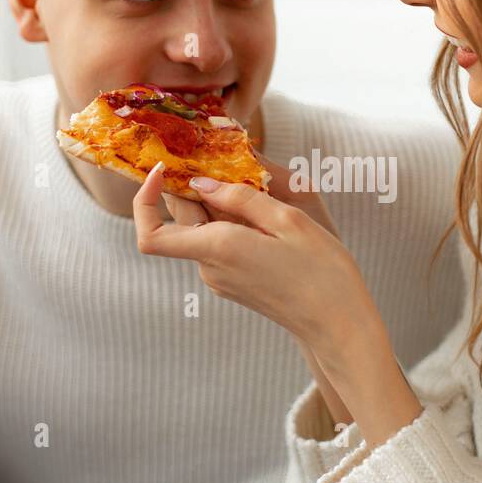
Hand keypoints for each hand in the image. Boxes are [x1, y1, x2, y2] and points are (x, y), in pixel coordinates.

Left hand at [136, 161, 366, 346]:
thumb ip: (241, 197)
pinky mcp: (233, 283)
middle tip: (221, 158)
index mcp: (219, 248)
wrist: (338, 324)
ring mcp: (220, 279)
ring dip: (216, 203)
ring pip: (200, 230)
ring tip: (255, 184)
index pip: (150, 234)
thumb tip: (201, 183)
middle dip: (191, 186)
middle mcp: (210, 267)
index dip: (144, 200)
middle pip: (179, 220)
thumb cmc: (322, 272)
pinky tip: (262, 213)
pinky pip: (218, 244)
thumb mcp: (288, 219)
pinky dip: (229, 221)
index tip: (163, 170)